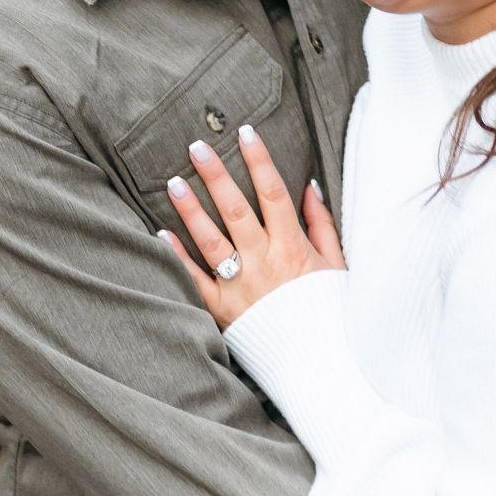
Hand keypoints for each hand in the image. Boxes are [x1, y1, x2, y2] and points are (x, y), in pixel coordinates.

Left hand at [160, 124, 343, 330]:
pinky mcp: (222, 310)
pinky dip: (176, 256)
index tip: (245, 132)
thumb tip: (308, 186)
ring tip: (173, 182)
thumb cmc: (328, 311)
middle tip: (196, 147)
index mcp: (292, 248)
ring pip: (210, 240)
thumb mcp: (335, 265)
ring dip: (190, 209)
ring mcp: (240, 287)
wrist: (319, 363)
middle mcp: (264, 263)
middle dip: (216, 175)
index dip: (259, 161)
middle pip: (236, 210)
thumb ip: (321, 225)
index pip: (273, 194)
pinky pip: (195, 280)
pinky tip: (160, 232)